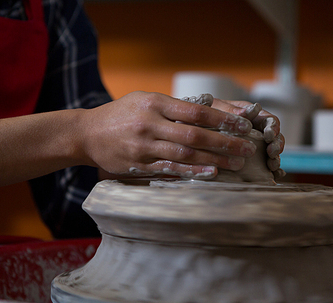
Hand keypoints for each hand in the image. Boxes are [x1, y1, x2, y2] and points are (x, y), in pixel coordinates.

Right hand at [79, 91, 259, 178]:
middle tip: (246, 149)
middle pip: (194, 135)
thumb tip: (211, 111)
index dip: (222, 118)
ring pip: (184, 154)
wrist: (86, 133)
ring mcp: (143, 147)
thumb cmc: (121, 114)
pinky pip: (169, 170)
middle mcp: (149, 124)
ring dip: (213, 160)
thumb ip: (174, 106)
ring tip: (235, 164)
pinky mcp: (137, 165)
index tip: (243, 124)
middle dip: (224, 142)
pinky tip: (210, 174)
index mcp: (154, 103)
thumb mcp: (144, 99)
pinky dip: (192, 172)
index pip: (196, 111)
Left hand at [211, 98, 285, 178]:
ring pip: (271, 152)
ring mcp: (253, 146)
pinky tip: (275, 176)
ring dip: (275, 159)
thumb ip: (231, 110)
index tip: (269, 136)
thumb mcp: (215, 109)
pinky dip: (271, 171)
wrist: (191, 128)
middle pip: (274, 137)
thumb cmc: (203, 114)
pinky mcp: (249, 161)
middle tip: (272, 153)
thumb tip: (251, 109)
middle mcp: (256, 130)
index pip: (270, 120)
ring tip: (272, 166)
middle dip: (277, 145)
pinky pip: (263, 166)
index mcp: (252, 115)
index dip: (274, 128)